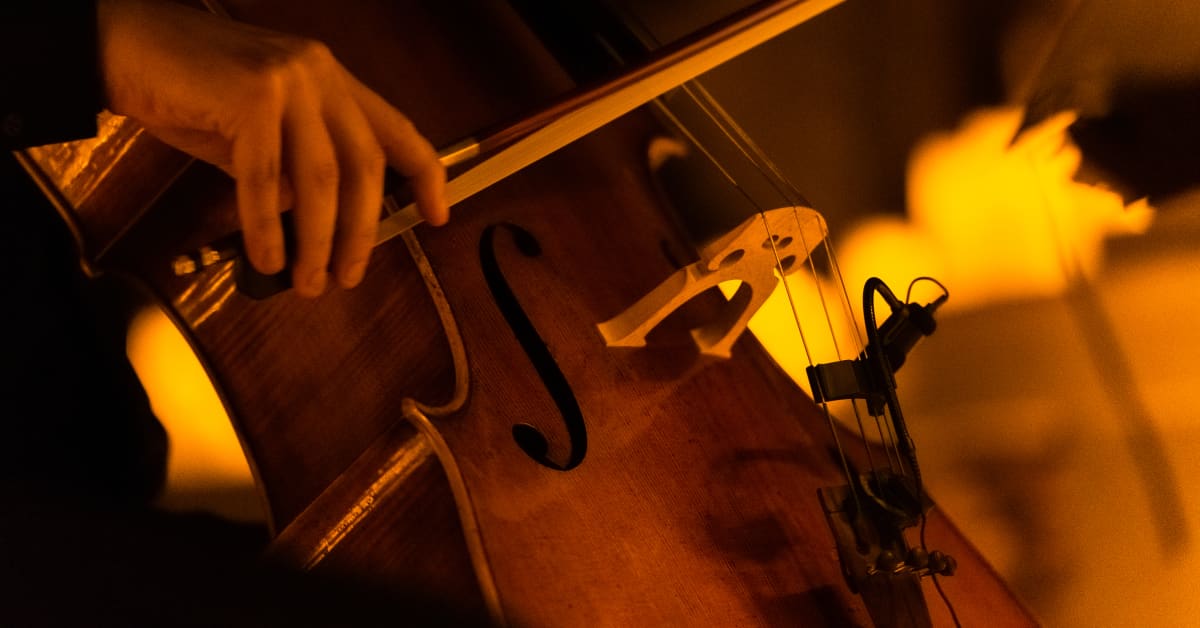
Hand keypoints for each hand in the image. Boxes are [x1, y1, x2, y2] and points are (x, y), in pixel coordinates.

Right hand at [96, 0, 447, 296]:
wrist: (123, 47)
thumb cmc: (191, 93)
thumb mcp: (260, 134)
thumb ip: (296, 171)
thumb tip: (320, 227)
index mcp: (332, 80)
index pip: (398, 130)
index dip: (426, 176)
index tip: (438, 217)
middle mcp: (320, 74)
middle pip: (363, 166)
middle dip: (360, 232)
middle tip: (346, 277)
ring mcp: (289, 79)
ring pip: (320, 179)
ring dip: (316, 241)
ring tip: (307, 281)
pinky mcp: (251, 94)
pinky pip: (266, 178)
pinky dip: (266, 227)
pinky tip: (266, 258)